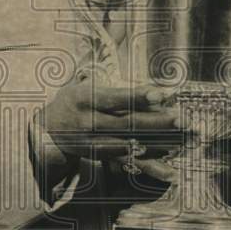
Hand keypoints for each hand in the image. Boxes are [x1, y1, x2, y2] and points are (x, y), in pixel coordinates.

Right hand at [36, 80, 178, 160]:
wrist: (48, 129)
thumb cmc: (76, 99)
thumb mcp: (86, 81)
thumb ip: (115, 78)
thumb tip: (138, 57)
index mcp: (85, 99)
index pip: (115, 98)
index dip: (138, 97)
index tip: (161, 95)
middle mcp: (88, 123)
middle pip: (127, 123)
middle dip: (157, 122)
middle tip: (181, 119)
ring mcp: (94, 143)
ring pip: (130, 145)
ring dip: (158, 145)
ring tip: (182, 142)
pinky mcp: (102, 157)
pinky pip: (129, 164)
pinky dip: (151, 169)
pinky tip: (171, 173)